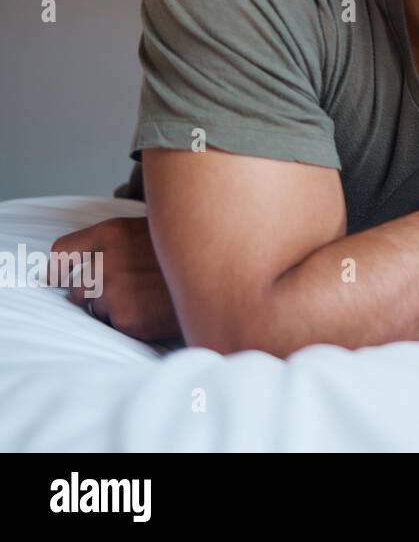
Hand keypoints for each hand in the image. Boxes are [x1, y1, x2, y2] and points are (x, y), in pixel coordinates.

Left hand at [47, 215, 181, 340]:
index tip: (55, 277)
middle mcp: (106, 261)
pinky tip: (154, 312)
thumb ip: (120, 242)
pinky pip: (114, 325)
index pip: (63, 252)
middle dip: (95, 292)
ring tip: (147, 300)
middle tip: (127, 291)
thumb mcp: (155, 230)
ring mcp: (114, 291)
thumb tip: (89, 261)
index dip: (57, 268)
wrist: (224, 276)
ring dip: (113, 308)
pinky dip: (131, 323)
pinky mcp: (125, 319)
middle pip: (77, 285)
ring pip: (95, 308)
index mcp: (112, 233)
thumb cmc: (190, 252)